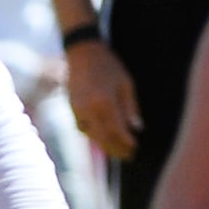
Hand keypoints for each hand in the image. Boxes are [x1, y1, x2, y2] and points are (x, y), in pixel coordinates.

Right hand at [65, 38, 140, 160]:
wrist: (82, 53)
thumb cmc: (108, 65)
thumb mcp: (126, 83)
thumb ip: (131, 107)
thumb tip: (136, 128)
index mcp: (105, 102)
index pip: (116, 130)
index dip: (126, 142)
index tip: (135, 148)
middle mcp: (89, 109)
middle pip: (102, 137)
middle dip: (115, 149)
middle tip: (127, 156)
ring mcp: (78, 109)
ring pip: (91, 134)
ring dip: (104, 144)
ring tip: (116, 150)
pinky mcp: (72, 107)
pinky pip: (83, 127)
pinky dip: (93, 134)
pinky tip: (102, 136)